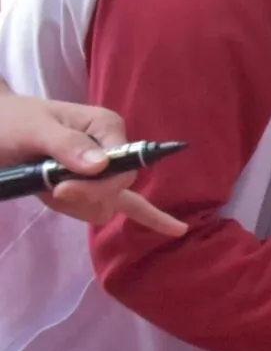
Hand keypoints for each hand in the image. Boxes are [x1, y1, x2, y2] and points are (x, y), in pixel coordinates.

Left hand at [0, 92, 187, 236]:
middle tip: (53, 188)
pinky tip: (175, 229)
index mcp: (106, 127)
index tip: (62, 187)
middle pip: (118, 190)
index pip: (123, 168)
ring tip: (48, 186)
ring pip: (107, 207)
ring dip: (75, 206)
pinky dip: (150, 217)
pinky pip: (127, 206)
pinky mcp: (92, 188)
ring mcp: (104, 171)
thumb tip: (101, 166)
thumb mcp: (34, 128)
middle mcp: (113, 149)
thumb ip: (66, 145)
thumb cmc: (11, 121)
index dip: (96, 185)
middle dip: (86, 196)